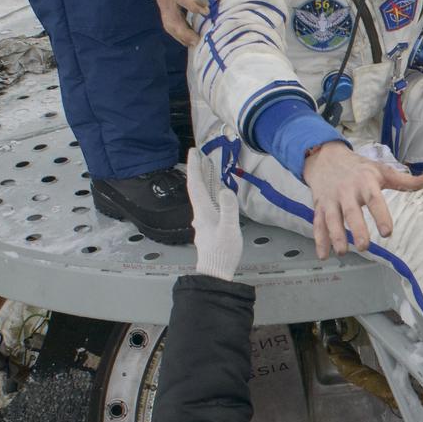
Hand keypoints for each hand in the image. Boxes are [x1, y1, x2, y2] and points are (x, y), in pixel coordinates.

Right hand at [148, 0, 220, 47]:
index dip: (191, 4)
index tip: (206, 10)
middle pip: (169, 17)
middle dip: (183, 31)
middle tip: (199, 40)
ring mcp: (162, 1)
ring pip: (168, 23)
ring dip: (180, 35)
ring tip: (196, 44)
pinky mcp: (165, 4)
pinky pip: (170, 21)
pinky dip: (179, 32)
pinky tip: (191, 38)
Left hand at [186, 148, 242, 279]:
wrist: (216, 270)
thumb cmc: (223, 251)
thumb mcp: (229, 229)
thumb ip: (228, 209)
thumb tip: (226, 189)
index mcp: (203, 211)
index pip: (195, 184)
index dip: (194, 167)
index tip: (193, 151)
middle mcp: (200, 213)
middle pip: (196, 187)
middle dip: (197, 169)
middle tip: (199, 153)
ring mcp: (203, 219)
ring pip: (201, 194)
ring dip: (203, 179)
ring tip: (208, 166)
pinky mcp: (208, 225)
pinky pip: (207, 202)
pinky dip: (209, 191)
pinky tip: (216, 191)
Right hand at [302, 142, 422, 257]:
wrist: (326, 158)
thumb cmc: (359, 168)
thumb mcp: (381, 170)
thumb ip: (403, 181)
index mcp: (365, 182)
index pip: (374, 199)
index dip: (381, 215)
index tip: (387, 232)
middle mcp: (346, 191)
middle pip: (351, 212)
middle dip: (356, 229)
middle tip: (364, 246)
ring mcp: (331, 200)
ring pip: (332, 219)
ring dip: (336, 236)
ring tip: (343, 252)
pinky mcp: (319, 207)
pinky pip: (318, 224)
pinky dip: (319, 240)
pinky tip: (323, 255)